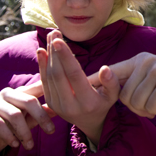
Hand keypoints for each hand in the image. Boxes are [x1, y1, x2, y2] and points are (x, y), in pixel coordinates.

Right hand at [0, 82, 55, 155]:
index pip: (38, 87)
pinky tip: (14, 144)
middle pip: (29, 101)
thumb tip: (59, 109)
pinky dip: (8, 135)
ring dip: (24, 132)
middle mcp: (7, 93)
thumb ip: (42, 113)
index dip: (51, 89)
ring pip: (14, 115)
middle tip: (51, 132)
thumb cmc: (11, 124)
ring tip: (30, 146)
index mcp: (21, 91)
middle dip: (42, 117)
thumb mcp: (29, 119)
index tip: (65, 98)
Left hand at [36, 30, 119, 145]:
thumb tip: (105, 68)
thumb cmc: (104, 103)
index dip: (65, 57)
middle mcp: (70, 106)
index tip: (57, 40)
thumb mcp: (113, 95)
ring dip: (48, 55)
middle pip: (58, 74)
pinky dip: (42, 65)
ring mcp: (57, 106)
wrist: (90, 122)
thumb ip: (112, 82)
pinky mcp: (50, 104)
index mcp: (87, 102)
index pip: (74, 75)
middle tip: (54, 32)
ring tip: (50, 36)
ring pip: (49, 77)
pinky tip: (42, 50)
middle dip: (55, 52)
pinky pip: (44, 82)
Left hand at [87, 52, 155, 118]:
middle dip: (138, 106)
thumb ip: (132, 82)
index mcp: (138, 61)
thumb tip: (109, 88)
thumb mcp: (151, 80)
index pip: (112, 71)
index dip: (95, 80)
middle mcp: (145, 62)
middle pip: (124, 96)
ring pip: (136, 103)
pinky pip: (150, 107)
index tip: (78, 85)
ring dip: (150, 109)